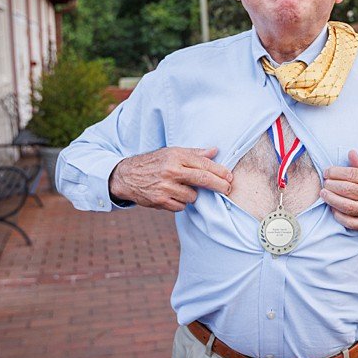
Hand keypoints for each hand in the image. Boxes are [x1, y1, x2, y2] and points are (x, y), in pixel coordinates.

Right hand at [108, 146, 232, 210]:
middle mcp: (171, 171)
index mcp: (176, 157)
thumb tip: (215, 151)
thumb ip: (194, 153)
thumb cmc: (154, 162)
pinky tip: (173, 196)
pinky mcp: (159, 201)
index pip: (204, 164)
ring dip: (193, 195)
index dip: (220, 171)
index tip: (230, 177)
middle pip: (202, 179)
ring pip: (192, 196)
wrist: (127, 176)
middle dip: (219, 185)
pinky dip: (180, 203)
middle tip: (228, 189)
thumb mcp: (172, 152)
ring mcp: (165, 187)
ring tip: (184, 189)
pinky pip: (180, 206)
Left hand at [321, 150, 357, 234]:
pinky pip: (351, 222)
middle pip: (349, 190)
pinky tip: (334, 209)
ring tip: (324, 193)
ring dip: (332, 199)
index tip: (329, 171)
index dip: (338, 172)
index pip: (355, 175)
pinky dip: (340, 216)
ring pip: (348, 206)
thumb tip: (351, 154)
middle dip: (332, 184)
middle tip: (325, 181)